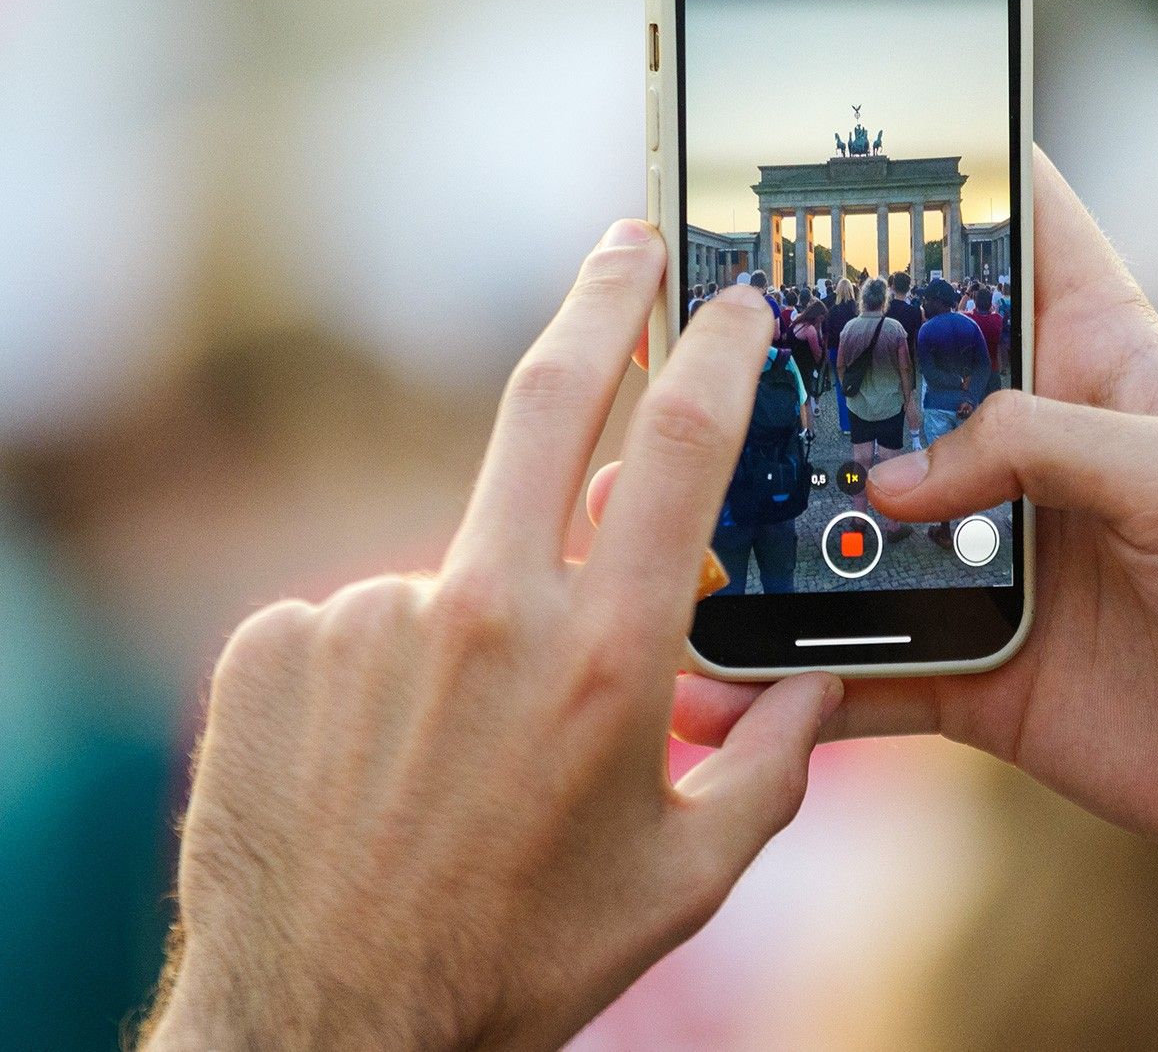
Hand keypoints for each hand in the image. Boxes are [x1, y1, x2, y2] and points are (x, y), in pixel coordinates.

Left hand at [144, 224, 839, 1050]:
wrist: (325, 1025)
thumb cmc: (520, 957)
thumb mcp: (687, 879)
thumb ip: (777, 767)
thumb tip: (822, 686)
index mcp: (605, 660)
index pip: (677, 454)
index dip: (714, 354)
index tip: (731, 301)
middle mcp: (485, 615)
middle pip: (549, 401)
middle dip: (599, 298)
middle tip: (627, 241)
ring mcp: (369, 621)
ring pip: (460, 562)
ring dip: (486, 613)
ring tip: (465, 748)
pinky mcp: (277, 645)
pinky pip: (362, 618)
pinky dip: (395, 663)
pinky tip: (387, 759)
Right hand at [594, 153, 1157, 878]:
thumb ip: (1037, 445)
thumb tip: (895, 484)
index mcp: (1104, 359)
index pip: (1025, 228)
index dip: (950, 170)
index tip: (850, 132)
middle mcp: (1036, 445)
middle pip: (896, 374)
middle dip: (800, 357)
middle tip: (690, 341)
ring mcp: (996, 553)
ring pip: (855, 520)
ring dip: (766, 526)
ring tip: (664, 517)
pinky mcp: (979, 662)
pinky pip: (865, 664)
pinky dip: (793, 678)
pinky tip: (720, 685)